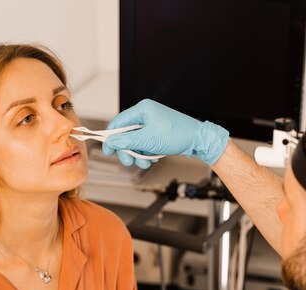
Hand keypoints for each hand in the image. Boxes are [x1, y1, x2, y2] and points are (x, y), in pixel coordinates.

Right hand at [103, 99, 229, 167]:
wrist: (198, 140)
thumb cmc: (177, 135)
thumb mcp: (148, 140)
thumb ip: (127, 141)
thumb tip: (111, 141)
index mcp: (142, 109)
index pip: (118, 122)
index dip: (110, 137)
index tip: (108, 150)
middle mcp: (146, 114)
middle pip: (126, 134)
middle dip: (127, 150)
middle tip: (128, 161)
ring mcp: (152, 123)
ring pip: (135, 141)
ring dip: (137, 155)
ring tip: (144, 163)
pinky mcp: (157, 132)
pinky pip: (144, 144)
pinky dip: (145, 154)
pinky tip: (151, 160)